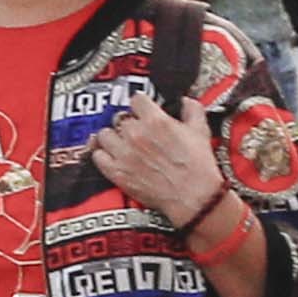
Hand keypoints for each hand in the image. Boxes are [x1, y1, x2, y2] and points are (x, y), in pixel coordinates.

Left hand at [92, 86, 229, 229]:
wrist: (193, 197)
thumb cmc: (197, 168)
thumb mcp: (200, 131)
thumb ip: (192, 110)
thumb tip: (186, 102)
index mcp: (155, 121)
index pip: (136, 99)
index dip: (141, 104)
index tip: (142, 109)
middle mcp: (136, 134)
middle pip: (120, 118)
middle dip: (129, 123)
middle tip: (136, 131)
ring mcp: (124, 153)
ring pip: (104, 134)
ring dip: (112, 137)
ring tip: (121, 142)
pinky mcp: (117, 172)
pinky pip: (97, 156)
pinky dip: (102, 155)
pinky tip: (110, 155)